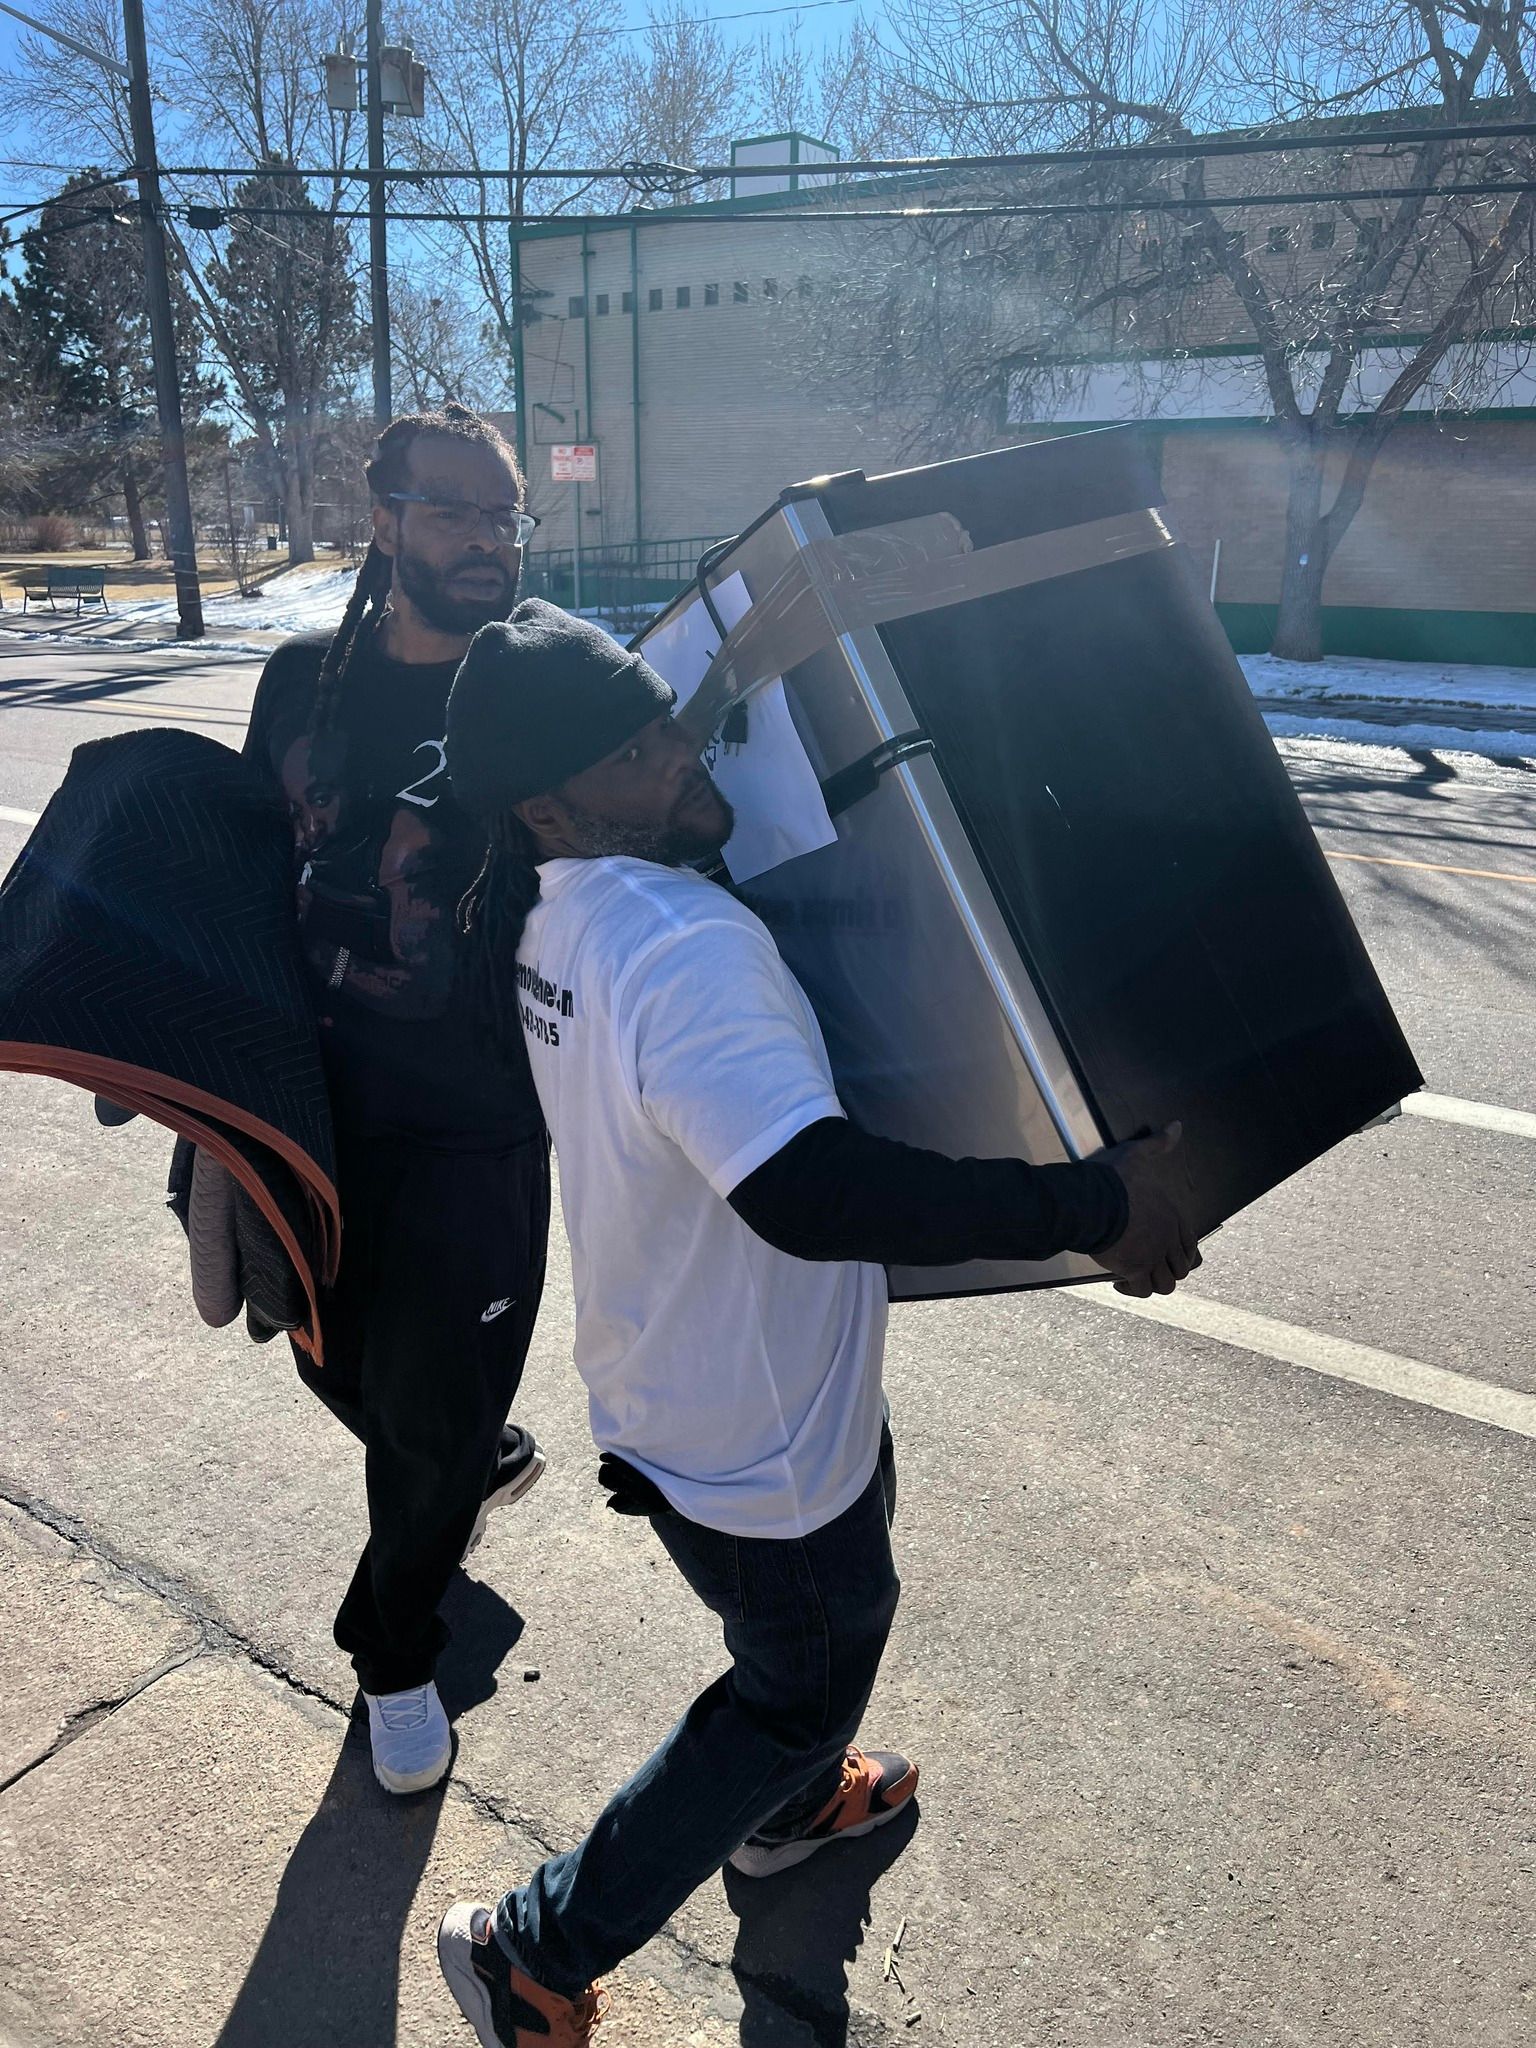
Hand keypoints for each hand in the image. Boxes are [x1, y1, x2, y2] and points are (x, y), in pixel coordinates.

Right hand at [1090, 1122, 1200, 1297]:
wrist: (1091, 1201)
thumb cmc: (1114, 1179)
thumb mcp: (1139, 1154)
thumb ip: (1159, 1144)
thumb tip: (1176, 1126)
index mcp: (1172, 1216)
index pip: (1190, 1244)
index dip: (1184, 1253)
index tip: (1168, 1254)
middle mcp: (1167, 1239)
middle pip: (1182, 1267)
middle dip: (1169, 1270)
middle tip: (1152, 1267)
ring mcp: (1152, 1256)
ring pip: (1167, 1283)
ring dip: (1155, 1282)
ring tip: (1139, 1279)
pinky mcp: (1133, 1269)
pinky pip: (1142, 1289)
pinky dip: (1133, 1290)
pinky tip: (1120, 1284)